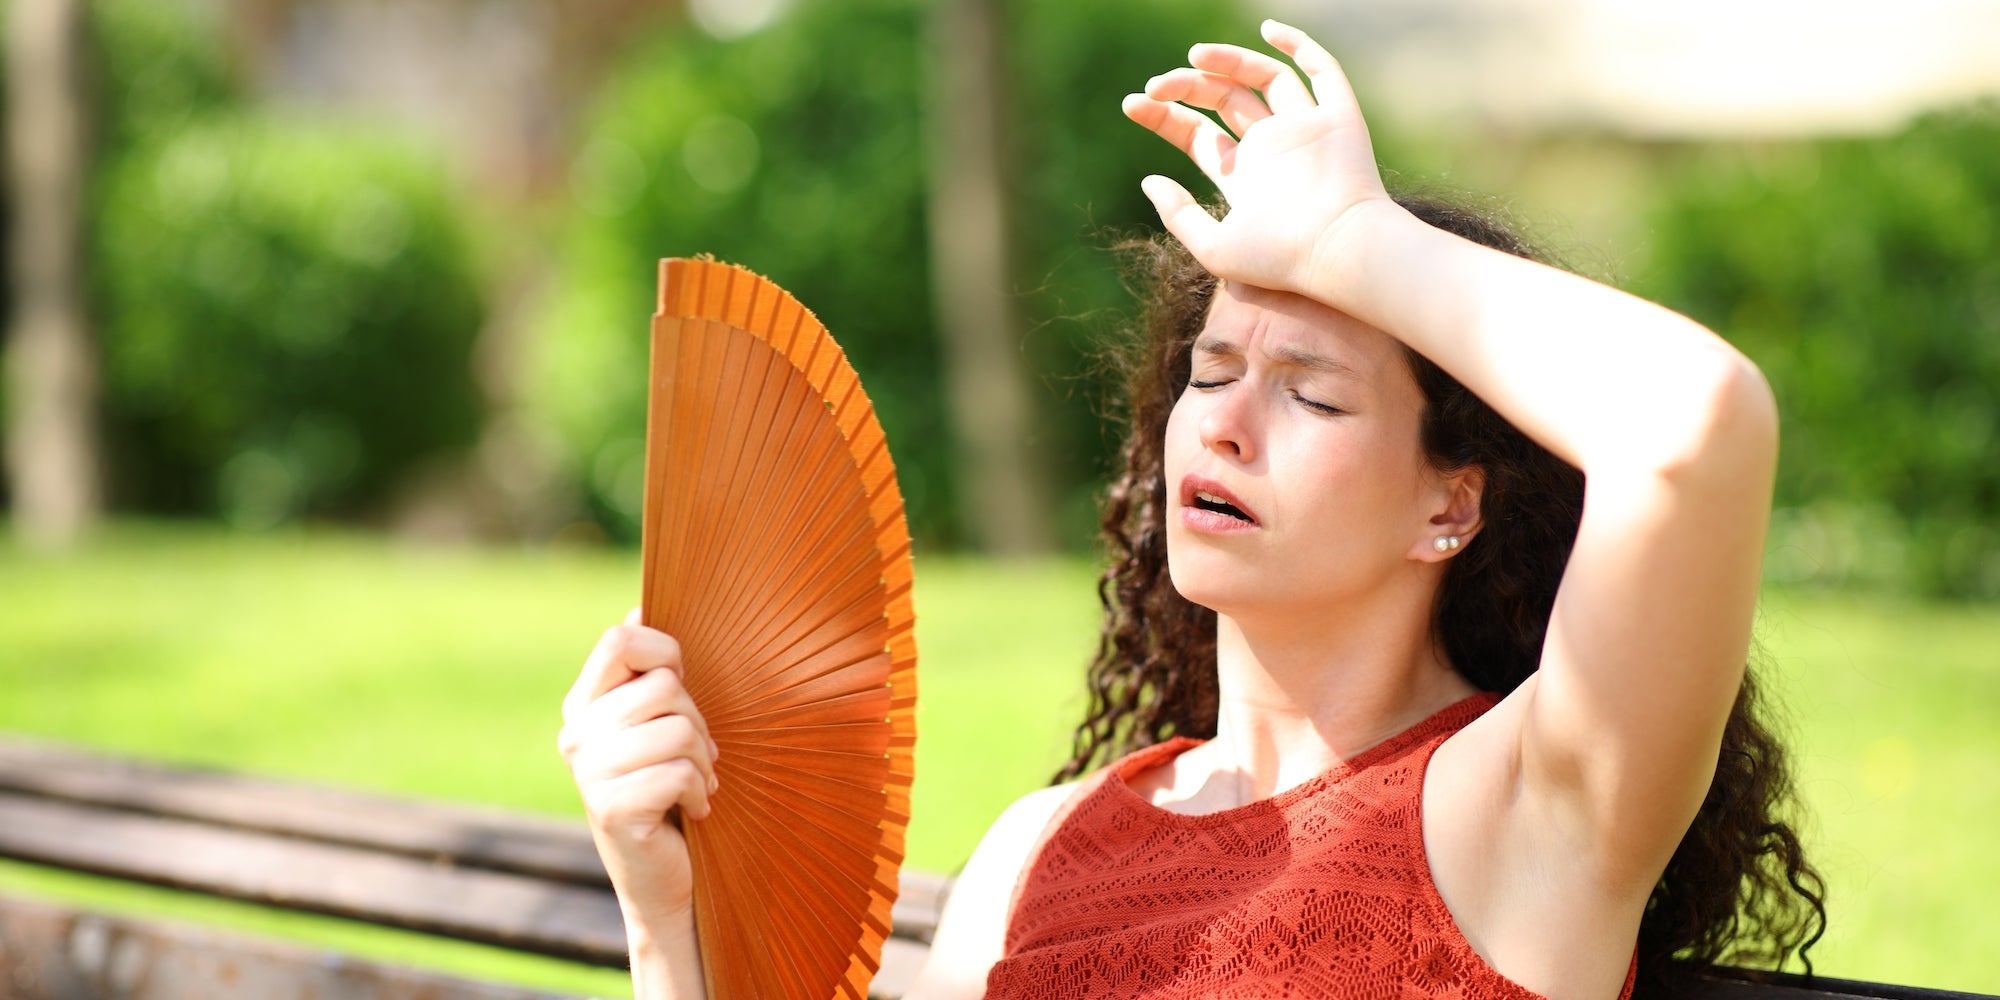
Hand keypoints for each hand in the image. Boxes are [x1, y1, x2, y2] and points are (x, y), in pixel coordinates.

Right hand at [559, 610, 718, 927]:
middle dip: (698, 721)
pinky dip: (701, 792)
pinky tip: (692, 810)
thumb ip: (647, 673)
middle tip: (697, 755)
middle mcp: (576, 734)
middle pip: (663, 686)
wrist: (663, 876)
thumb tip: (640, 605)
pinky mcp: (611, 808)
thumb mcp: (659, 724)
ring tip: (695, 784)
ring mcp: (588, 773)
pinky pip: (680, 772)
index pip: (620, 640)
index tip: (681, 687)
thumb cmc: (670, 789)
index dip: (666, 652)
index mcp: (583, 704)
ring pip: (678, 729)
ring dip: (703, 761)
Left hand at [1122, 19, 1392, 296]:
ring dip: (1228, 60)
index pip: (1198, 136)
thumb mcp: (1215, 246)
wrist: (1338, 253)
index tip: (1132, 104)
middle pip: (1224, 101)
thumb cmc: (1279, 259)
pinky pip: (1322, 72)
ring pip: (1264, 79)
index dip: (1164, 117)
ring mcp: (1305, 130)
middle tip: (1155, 85)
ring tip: (1194, 56)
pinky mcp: (1338, 119)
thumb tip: (1148, 181)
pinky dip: (1299, 46)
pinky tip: (1268, 30)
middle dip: (1186, 88)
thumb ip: (1179, 215)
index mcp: (1243, 179)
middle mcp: (1272, 149)